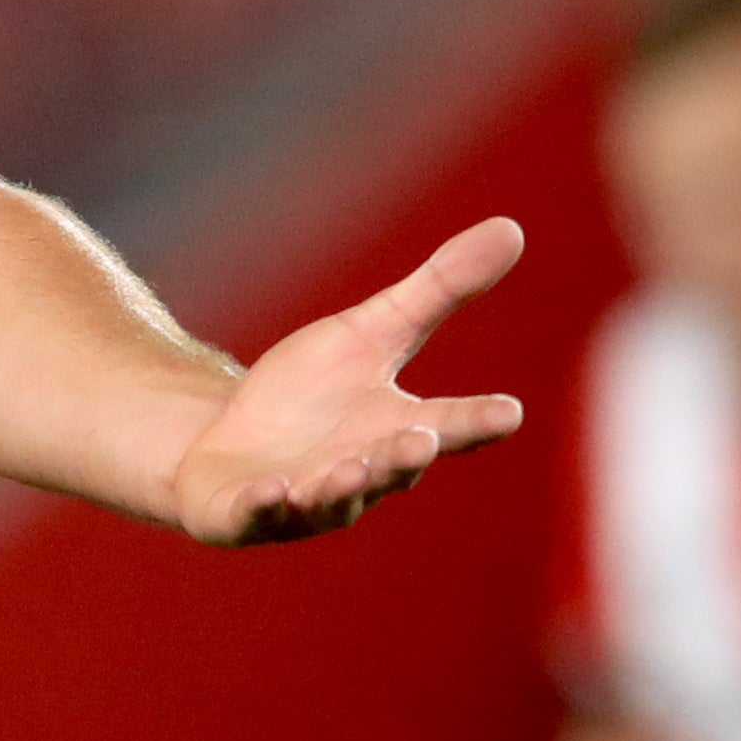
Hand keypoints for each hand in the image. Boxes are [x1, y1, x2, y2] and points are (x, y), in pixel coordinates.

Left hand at [170, 218, 526, 544]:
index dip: (478, 420)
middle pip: (392, 465)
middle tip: (423, 439)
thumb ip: (440, 291)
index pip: (451, 425)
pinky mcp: (251, 512)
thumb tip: (512, 228)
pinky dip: (267, 503)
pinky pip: (260, 512)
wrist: (228, 441)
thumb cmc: (310, 392)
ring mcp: (309, 500)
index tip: (509, 411)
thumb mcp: (370, 332)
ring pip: (333, 496)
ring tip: (352, 466)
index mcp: (400, 428)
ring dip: (343, 483)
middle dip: (405, 456)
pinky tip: (272, 489)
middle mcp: (365, 474)